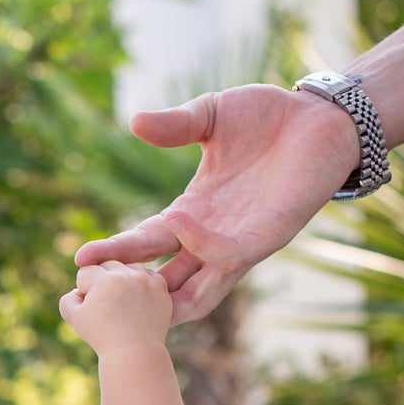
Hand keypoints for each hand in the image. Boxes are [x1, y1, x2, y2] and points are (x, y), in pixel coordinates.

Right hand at [59, 260, 172, 355]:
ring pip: (128, 268)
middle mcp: (127, 275)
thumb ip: (68, 298)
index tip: (92, 310)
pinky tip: (136, 303)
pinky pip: (147, 276)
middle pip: (107, 266)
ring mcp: (146, 280)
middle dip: (103, 282)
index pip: (86, 272)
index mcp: (104, 279)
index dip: (84, 291)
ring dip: (123, 280)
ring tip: (122, 304)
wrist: (134, 353)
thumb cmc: (102, 337)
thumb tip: (79, 290)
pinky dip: (141, 285)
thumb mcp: (74, 318)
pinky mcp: (161, 288)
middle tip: (107, 307)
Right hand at [74, 84, 361, 320]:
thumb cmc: (269, 116)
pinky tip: (176, 220)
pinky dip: (202, 244)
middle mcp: (213, 236)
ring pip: (199, 287)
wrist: (322, 115)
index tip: (81, 257)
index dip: (117, 251)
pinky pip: (229, 254)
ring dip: (164, 289)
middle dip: (129, 282)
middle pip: (164, 274)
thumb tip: (134, 121)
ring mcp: (241, 241)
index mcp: (194, 212)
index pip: (148, 241)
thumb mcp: (210, 116)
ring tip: (126, 281)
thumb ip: (175, 126)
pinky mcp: (269, 236)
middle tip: (89, 284)